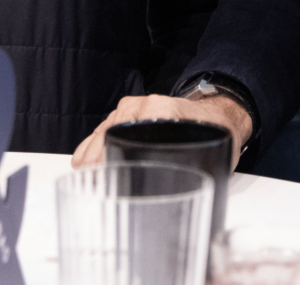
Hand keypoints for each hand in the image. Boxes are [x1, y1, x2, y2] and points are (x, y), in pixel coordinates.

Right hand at [69, 93, 253, 167]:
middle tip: (90, 182)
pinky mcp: (130, 109)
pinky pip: (106, 125)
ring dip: (92, 151)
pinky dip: (94, 143)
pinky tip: (84, 160)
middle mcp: (146, 104)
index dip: (112, 154)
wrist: (218, 113)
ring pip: (106, 128)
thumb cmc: (215, 133)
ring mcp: (135, 105)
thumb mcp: (208, 150)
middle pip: (112, 131)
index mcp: (164, 111)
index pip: (130, 131)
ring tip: (82, 175)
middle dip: (98, 157)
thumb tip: (179, 195)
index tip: (103, 174)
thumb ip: (191, 165)